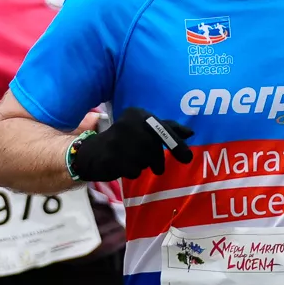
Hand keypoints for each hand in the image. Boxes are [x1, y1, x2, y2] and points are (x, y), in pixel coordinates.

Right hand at [65, 107, 194, 181]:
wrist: (93, 153)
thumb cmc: (123, 140)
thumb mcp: (143, 129)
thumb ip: (166, 129)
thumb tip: (190, 133)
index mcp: (138, 114)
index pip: (163, 128)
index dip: (177, 143)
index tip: (188, 157)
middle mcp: (129, 124)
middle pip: (156, 146)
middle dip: (159, 159)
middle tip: (159, 169)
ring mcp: (121, 141)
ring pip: (147, 160)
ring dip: (144, 164)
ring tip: (133, 161)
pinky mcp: (115, 157)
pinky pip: (136, 170)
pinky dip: (133, 171)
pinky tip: (124, 165)